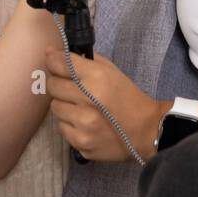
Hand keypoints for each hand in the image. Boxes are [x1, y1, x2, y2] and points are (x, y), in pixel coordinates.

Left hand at [44, 47, 169, 161]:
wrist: (146, 129)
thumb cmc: (127, 96)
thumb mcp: (110, 71)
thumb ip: (81, 60)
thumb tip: (51, 53)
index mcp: (96, 78)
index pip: (59, 63)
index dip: (53, 60)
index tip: (54, 61)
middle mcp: (88, 101)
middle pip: (53, 86)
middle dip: (59, 84)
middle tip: (72, 88)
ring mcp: (84, 125)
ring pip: (55, 108)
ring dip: (65, 105)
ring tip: (82, 107)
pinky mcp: (81, 143)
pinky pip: (62, 128)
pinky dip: (70, 124)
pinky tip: (85, 123)